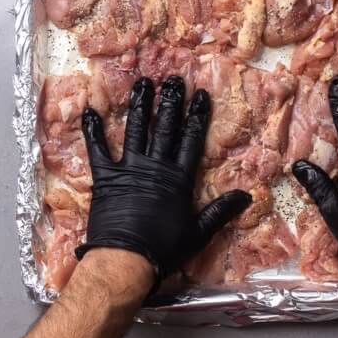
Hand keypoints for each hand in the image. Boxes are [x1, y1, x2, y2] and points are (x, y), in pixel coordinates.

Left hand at [79, 76, 250, 292]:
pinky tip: (90, 111)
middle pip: (165, 128)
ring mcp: (129, 169)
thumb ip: (222, 211)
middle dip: (170, 102)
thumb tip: (247, 196)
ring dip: (139, 105)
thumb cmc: (166, 248)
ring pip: (135, 130)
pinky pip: (97, 149)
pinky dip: (93, 131)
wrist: (127, 259)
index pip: (191, 140)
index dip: (197, 116)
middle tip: (173, 78)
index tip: (200, 95)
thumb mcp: (201, 232)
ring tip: (142, 82)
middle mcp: (155, 167)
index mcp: (179, 179)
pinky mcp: (105, 177)